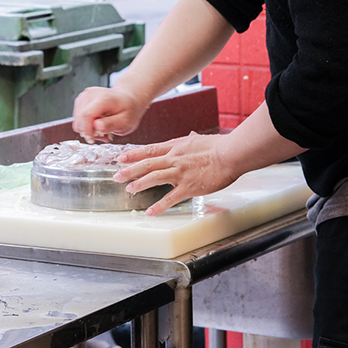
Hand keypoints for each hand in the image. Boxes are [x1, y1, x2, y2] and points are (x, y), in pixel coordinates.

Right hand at [72, 86, 145, 141]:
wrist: (127, 99)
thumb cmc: (128, 110)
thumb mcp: (126, 121)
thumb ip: (112, 124)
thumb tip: (96, 126)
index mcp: (104, 98)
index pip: (86, 115)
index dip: (86, 130)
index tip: (92, 139)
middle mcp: (91, 94)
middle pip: (79, 118)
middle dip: (88, 131)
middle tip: (102, 136)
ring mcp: (84, 96)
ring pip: (77, 119)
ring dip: (87, 128)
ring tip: (101, 130)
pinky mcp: (81, 100)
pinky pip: (77, 117)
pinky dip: (85, 124)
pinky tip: (97, 125)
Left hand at [113, 132, 240, 215]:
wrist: (230, 154)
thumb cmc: (218, 146)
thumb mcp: (199, 140)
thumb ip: (191, 140)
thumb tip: (190, 135)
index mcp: (175, 146)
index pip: (149, 150)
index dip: (133, 154)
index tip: (121, 158)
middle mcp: (174, 159)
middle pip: (146, 164)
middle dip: (129, 170)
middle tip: (117, 176)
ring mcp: (180, 173)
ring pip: (153, 178)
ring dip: (139, 184)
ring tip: (129, 189)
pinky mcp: (189, 187)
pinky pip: (170, 198)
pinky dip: (159, 206)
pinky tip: (150, 212)